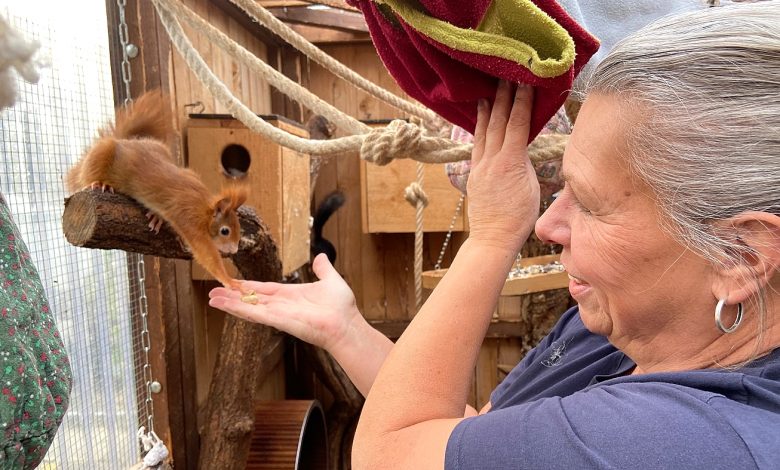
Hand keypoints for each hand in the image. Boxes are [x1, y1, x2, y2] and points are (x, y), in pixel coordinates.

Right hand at [208, 253, 359, 351]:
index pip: (263, 289)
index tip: (232, 282)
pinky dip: (238, 309)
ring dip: (229, 303)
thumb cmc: (341, 308)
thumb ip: (323, 269)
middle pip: (251, 298)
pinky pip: (254, 313)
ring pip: (248, 306)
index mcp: (290, 295)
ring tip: (212, 298)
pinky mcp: (277, 320)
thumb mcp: (330, 280)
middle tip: (213, 292)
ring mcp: (277, 314)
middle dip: (232, 296)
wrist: (346, 324)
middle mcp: (281, 305)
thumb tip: (320, 257)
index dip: (247, 286)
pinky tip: (224, 305)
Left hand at [466, 81, 540, 252]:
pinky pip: (476, 144)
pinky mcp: (473, 173)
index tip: (524, 83)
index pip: (517, 124)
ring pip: (483, 131)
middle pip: (498, 122)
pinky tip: (478, 120)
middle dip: (502, 98)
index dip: (521, 102)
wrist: (494, 237)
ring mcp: (480, 165)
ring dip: (486, 109)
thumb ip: (526, 163)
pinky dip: (478, 129)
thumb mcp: (533, 186)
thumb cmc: (519, 217)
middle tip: (505, 77)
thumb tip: (523, 149)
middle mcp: (492, 160)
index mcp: (511, 162)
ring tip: (487, 91)